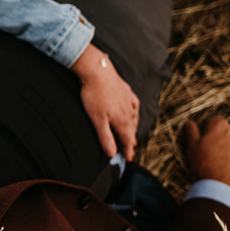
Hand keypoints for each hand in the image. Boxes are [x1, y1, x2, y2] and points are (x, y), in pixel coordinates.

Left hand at [72, 44, 139, 159]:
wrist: (98, 71)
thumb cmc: (95, 95)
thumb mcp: (97, 120)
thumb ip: (105, 137)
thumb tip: (111, 153)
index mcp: (122, 121)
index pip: (127, 140)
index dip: (127, 150)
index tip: (128, 159)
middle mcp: (128, 112)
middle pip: (131, 130)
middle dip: (130, 141)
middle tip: (130, 150)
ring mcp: (128, 100)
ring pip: (134, 118)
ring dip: (133, 128)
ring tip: (132, 135)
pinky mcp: (126, 91)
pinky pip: (133, 105)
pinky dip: (134, 113)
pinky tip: (133, 112)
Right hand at [182, 116, 229, 195]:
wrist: (223, 187)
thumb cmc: (204, 166)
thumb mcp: (192, 147)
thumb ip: (191, 132)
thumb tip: (188, 122)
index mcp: (220, 126)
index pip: (214, 121)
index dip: (209, 131)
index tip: (205, 140)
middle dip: (224, 138)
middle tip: (215, 152)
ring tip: (226, 161)